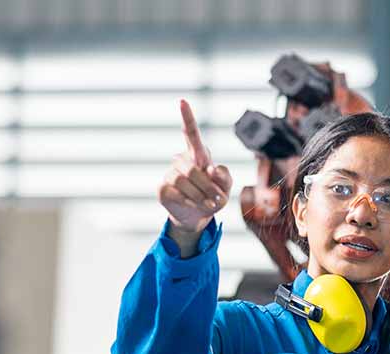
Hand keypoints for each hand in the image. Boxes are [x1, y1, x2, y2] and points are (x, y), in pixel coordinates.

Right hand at [158, 100, 232, 233]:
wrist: (199, 216)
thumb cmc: (214, 196)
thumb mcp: (226, 187)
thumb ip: (225, 177)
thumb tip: (211, 169)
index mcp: (198, 155)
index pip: (191, 134)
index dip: (187, 118)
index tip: (182, 102)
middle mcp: (181, 160)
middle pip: (192, 170)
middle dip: (208, 187)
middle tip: (217, 199)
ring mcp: (170, 174)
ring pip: (183, 181)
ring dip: (200, 196)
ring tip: (208, 204)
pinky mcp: (162, 188)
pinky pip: (175, 193)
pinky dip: (189, 201)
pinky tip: (193, 204)